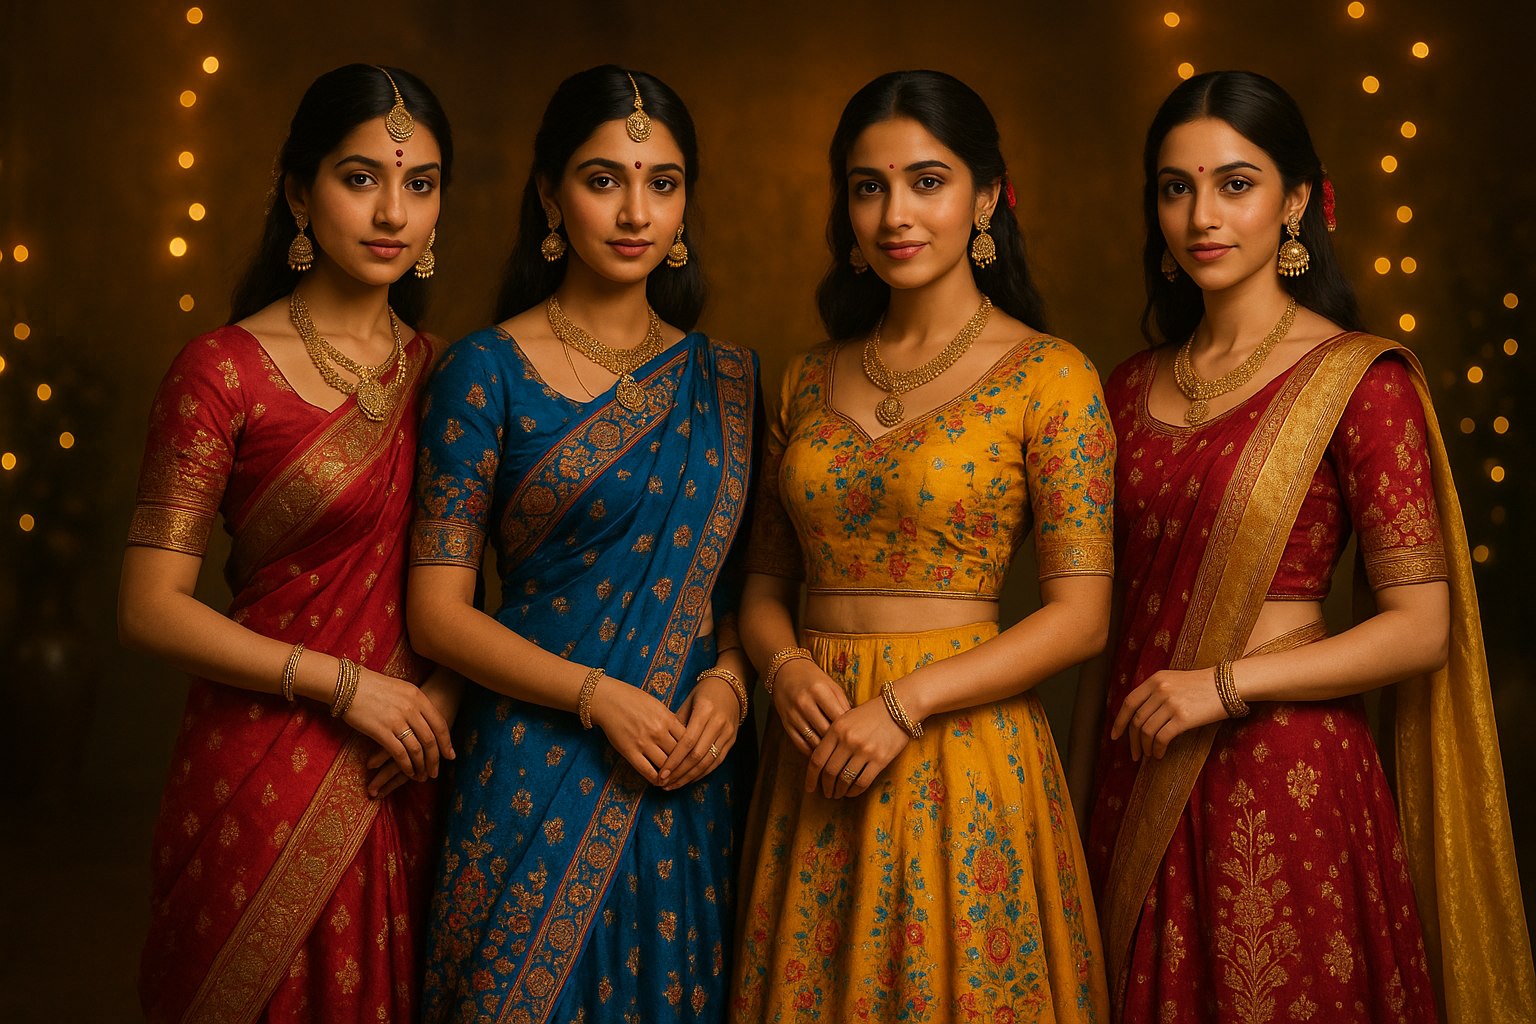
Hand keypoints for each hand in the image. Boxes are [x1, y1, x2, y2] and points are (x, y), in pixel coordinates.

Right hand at [367, 671, 463, 797]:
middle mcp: (411, 709)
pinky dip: (406, 766)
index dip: (447, 743)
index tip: (450, 756)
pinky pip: (400, 754)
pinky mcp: (382, 731)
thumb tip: (426, 720)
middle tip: (435, 772)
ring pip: (417, 749)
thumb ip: (416, 703)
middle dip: (435, 759)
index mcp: (418, 697)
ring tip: (422, 776)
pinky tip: (408, 772)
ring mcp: (397, 720)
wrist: (348, 684)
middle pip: (430, 740)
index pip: (440, 724)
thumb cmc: (374, 686)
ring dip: (421, 766)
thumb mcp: (402, 689)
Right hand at [590, 677, 686, 784]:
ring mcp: (643, 742)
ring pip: (665, 766)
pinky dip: (655, 779)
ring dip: (671, 775)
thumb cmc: (633, 700)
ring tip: (674, 780)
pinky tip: (659, 782)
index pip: (688, 740)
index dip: (692, 751)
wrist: (608, 700)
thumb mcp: (657, 705)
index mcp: (667, 718)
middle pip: (679, 755)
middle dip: (683, 765)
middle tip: (686, 773)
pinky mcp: (629, 751)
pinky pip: (647, 771)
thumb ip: (670, 720)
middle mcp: (658, 731)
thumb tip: (684, 736)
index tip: (692, 758)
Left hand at [657, 676, 739, 790]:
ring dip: (689, 777)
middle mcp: (718, 723)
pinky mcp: (732, 740)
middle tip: (664, 783)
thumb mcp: (688, 701)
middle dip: (679, 772)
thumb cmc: (705, 692)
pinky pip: (717, 762)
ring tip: (673, 785)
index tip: (662, 773)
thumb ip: (676, 722)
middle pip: (697, 755)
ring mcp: (728, 733)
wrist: (732, 686)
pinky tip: (689, 780)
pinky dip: (702, 773)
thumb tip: (661, 746)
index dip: (674, 760)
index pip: (688, 741)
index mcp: (705, 710)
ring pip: (708, 762)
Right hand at [773, 658, 849, 756]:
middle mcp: (804, 702)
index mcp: (819, 690)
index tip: (857, 737)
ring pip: (813, 741)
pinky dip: (812, 751)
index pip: (838, 718)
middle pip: (826, 732)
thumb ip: (844, 706)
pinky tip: (822, 751)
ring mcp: (793, 714)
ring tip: (837, 752)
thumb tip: (856, 729)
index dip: (849, 730)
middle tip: (849, 748)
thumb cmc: (815, 680)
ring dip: (826, 749)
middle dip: (839, 742)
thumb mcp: (832, 687)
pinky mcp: (785, 724)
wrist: (786, 672)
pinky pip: (801, 744)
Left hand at [806, 695, 910, 798]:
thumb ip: (832, 737)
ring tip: (837, 794)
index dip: (810, 777)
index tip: (809, 787)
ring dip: (839, 790)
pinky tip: (852, 792)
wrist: (898, 708)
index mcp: (836, 729)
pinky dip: (854, 791)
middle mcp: (848, 740)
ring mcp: (865, 750)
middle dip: (825, 786)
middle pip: (829, 772)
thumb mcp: (845, 718)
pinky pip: (862, 782)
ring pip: (845, 779)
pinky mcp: (880, 759)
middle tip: (826, 793)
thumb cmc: (870, 714)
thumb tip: (820, 762)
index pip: (817, 759)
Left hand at [1110, 666, 1227, 759]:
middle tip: (1133, 753)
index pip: (1128, 702)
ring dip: (1144, 747)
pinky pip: (1161, 738)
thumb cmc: (1202, 685)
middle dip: (1132, 740)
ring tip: (1148, 754)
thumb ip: (1155, 693)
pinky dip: (1157, 749)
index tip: (1115, 736)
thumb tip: (1139, 717)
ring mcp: (1171, 704)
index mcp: (1155, 680)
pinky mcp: (1183, 718)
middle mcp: (1160, 690)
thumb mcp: (1174, 680)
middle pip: (1136, 720)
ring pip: (1146, 731)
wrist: (1229, 685)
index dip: (1119, 721)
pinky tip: (1159, 754)